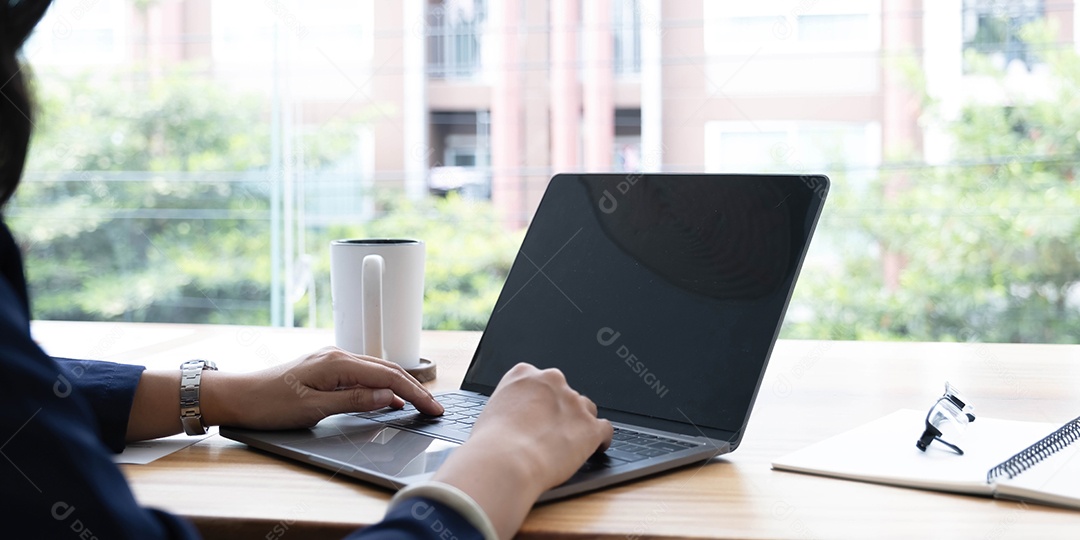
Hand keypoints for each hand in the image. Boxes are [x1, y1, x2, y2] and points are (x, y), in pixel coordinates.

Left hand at [201, 346, 443, 429]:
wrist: (237, 396)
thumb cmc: (269, 403)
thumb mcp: (315, 408)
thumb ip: (356, 400)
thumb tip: (389, 396)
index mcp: (337, 362)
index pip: (388, 376)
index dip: (415, 393)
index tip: (432, 408)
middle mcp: (338, 356)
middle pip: (387, 370)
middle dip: (415, 388)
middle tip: (434, 408)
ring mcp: (332, 360)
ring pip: (377, 371)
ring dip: (400, 386)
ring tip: (420, 403)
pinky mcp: (326, 368)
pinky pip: (363, 374)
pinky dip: (381, 385)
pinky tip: (389, 397)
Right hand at [432, 363, 611, 538]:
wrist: (505, 462)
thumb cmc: (490, 444)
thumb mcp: (490, 412)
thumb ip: (509, 407)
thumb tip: (514, 420)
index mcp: (523, 375)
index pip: (539, 380)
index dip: (540, 399)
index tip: (539, 411)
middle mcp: (551, 382)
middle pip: (565, 393)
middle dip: (561, 410)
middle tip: (550, 431)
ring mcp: (574, 403)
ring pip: (586, 409)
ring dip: (580, 423)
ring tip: (571, 442)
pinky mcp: (590, 427)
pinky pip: (605, 429)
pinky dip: (601, 440)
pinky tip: (597, 448)